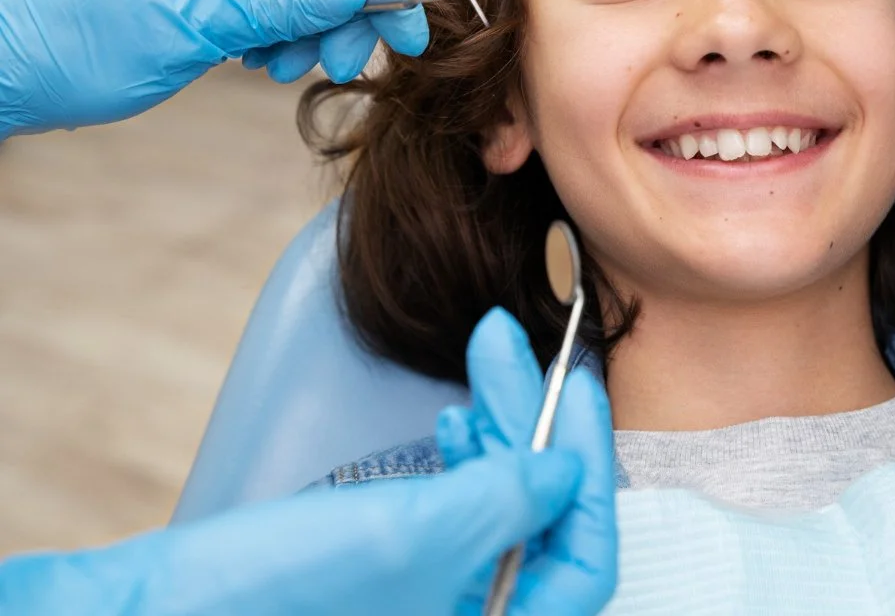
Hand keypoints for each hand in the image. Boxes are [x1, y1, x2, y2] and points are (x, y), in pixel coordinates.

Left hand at [0, 0, 427, 136]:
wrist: (12, 69)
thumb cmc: (78, 41)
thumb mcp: (195, 27)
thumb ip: (280, 4)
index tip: (403, 20)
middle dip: (345, 10)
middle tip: (344, 62)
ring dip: (311, 30)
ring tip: (283, 68)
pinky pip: (270, 1)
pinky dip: (282, 34)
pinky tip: (261, 61)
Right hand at [0, 308, 615, 615]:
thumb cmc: (267, 598)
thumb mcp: (410, 535)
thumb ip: (508, 500)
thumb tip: (569, 469)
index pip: (583, 558)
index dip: (588, 465)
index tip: (574, 383)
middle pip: (543, 523)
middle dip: (534, 423)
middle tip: (514, 343)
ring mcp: (433, 607)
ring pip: (502, 509)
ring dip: (499, 428)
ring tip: (483, 366)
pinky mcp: (393, 583)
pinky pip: (458, 517)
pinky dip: (462, 458)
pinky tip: (451, 418)